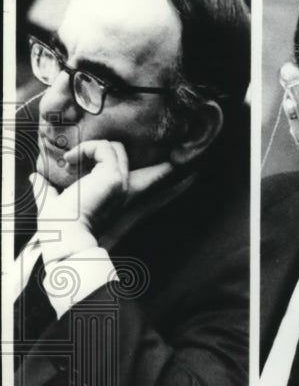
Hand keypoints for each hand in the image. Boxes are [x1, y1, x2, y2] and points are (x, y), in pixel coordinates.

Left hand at [31, 142, 174, 257]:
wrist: (65, 238)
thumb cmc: (61, 226)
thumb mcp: (55, 202)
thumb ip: (47, 190)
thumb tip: (36, 178)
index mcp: (119, 195)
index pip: (153, 179)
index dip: (165, 170)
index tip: (174, 162)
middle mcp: (126, 188)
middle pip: (124, 154)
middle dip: (105, 147)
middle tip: (75, 157)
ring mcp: (122, 182)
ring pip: (114, 147)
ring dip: (90, 148)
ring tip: (70, 161)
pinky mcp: (113, 177)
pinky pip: (103, 148)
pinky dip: (85, 149)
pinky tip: (71, 161)